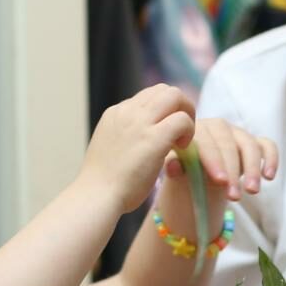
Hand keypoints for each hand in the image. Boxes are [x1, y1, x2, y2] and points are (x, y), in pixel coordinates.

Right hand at [79, 84, 197, 212]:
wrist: (96, 196)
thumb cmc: (104, 183)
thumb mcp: (112, 148)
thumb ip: (126, 138)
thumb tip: (140, 141)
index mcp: (116, 113)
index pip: (148, 96)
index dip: (164, 110)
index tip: (167, 131)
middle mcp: (127, 112)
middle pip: (164, 89)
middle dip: (180, 106)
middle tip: (181, 132)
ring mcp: (140, 122)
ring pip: (175, 96)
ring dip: (187, 114)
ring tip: (184, 139)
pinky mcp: (154, 138)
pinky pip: (182, 120)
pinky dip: (189, 131)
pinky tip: (183, 149)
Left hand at [162, 117, 277, 204]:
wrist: (195, 175)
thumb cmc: (184, 172)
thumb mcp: (176, 172)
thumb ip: (174, 167)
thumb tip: (173, 167)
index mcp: (194, 129)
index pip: (205, 141)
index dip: (214, 160)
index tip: (220, 181)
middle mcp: (217, 127)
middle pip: (229, 144)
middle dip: (233, 170)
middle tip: (234, 196)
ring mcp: (237, 133)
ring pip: (249, 144)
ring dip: (253, 168)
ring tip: (252, 191)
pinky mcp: (254, 142)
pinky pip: (267, 145)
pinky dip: (271, 158)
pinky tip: (269, 176)